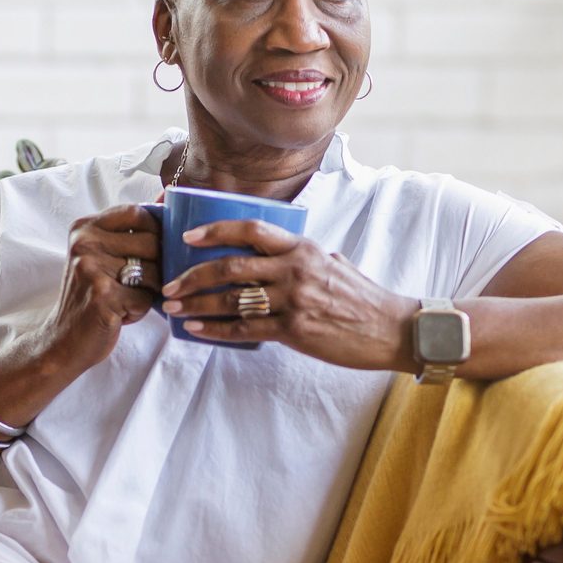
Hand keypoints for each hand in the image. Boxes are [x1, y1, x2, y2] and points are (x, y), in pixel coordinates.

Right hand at [28, 203, 163, 374]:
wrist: (64, 339)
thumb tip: (169, 197)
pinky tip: (121, 314)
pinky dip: (140, 311)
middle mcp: (85, 242)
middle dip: (156, 268)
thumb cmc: (92, 295)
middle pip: (151, 243)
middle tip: (140, 284)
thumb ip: (130, 231)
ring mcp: (91, 268)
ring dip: (149, 291)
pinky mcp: (102, 294)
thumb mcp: (102, 256)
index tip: (154, 250)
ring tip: (127, 299)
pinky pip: (145, 298)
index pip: (136, 212)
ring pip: (153, 271)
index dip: (156, 230)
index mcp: (84, 227)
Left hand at [159, 219, 418, 371]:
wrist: (392, 329)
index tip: (189, 236)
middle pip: (231, 266)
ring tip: (175, 310)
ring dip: (197, 305)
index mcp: (302, 248)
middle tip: (170, 285)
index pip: (251, 230)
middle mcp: (295, 270)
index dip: (215, 231)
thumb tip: (279, 255)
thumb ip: (303, 257)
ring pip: (233, 299)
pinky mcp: (295, 331)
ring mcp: (294, 300)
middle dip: (193, 275)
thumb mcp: (334, 262)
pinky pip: (246, 329)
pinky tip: (198, 332)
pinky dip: (217, 331)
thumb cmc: (363, 297)